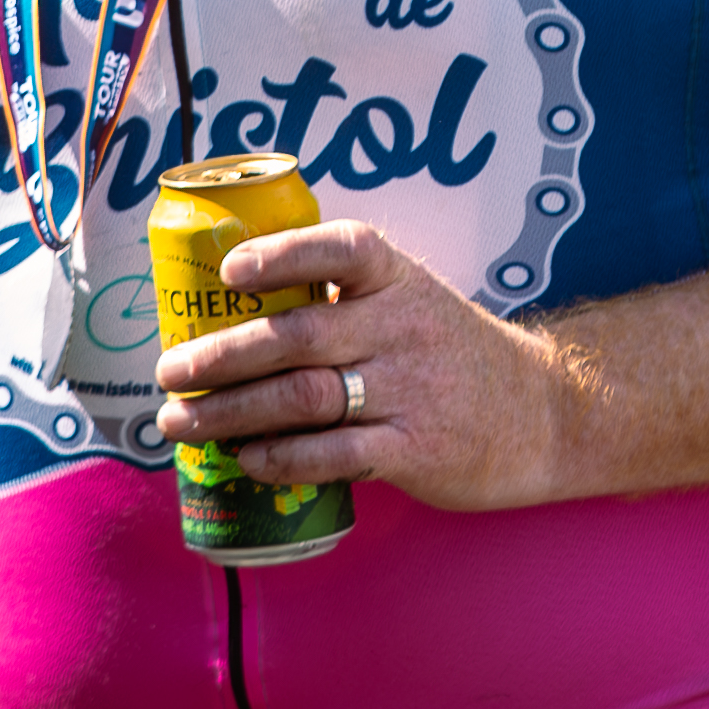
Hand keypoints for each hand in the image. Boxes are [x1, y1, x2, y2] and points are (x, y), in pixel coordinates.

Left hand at [153, 220, 572, 509]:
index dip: (282, 256)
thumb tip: (233, 302)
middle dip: (221, 355)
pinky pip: (334, 456)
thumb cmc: (447, 349)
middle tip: (170, 371)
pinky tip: (244, 459)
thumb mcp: (409, 297)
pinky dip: (280, 459)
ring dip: (231, 413)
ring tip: (183, 422)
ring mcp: (410, 390)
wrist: (539, 411)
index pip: (340, 249)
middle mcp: (402, 326)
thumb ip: (340, 295)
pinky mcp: (415, 451)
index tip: (229, 270)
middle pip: (297, 337)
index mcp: (396, 278)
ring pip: (303, 398)